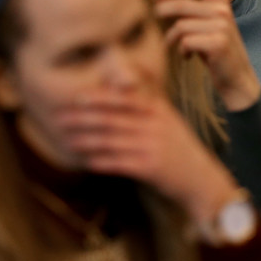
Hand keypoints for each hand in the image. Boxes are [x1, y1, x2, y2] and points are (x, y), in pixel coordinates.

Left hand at [54, 88, 240, 223]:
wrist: (202, 180)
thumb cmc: (179, 147)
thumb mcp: (168, 118)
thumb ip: (147, 100)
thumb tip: (121, 80)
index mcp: (157, 109)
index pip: (123, 98)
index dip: (98, 97)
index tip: (76, 97)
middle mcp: (155, 124)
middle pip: (111, 118)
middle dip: (82, 118)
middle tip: (59, 118)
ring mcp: (153, 146)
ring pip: (110, 141)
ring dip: (85, 140)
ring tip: (66, 140)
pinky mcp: (150, 168)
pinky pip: (118, 163)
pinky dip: (101, 162)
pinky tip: (86, 161)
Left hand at [155, 0, 260, 111]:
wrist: (236, 77)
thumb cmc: (214, 49)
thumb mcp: (205, 24)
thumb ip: (191, 8)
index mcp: (220, 2)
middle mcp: (222, 10)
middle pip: (180, 4)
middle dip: (162, 13)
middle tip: (154, 19)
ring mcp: (222, 26)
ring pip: (180, 26)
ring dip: (172, 40)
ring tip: (177, 47)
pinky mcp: (218, 43)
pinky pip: (185, 41)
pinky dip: (181, 50)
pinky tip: (188, 56)